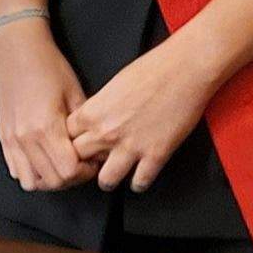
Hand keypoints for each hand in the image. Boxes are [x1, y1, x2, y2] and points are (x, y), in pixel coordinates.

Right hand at [0, 24, 94, 192]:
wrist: (18, 50)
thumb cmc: (50, 67)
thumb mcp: (75, 95)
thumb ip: (84, 127)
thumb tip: (97, 149)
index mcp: (46, 127)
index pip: (69, 171)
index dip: (86, 172)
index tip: (93, 161)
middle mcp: (25, 138)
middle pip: (52, 181)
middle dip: (72, 179)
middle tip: (81, 165)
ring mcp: (11, 139)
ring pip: (31, 182)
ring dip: (49, 180)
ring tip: (60, 165)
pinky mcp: (3, 137)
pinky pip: (15, 170)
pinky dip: (31, 172)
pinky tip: (42, 159)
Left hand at [66, 33, 222, 191]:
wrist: (184, 69)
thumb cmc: (152, 69)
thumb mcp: (112, 86)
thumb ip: (99, 107)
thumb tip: (96, 120)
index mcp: (92, 112)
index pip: (67, 137)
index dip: (73, 141)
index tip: (81, 144)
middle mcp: (106, 132)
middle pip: (80, 159)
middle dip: (86, 161)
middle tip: (94, 162)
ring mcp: (131, 146)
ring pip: (106, 180)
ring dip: (109, 179)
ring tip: (114, 176)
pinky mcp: (156, 155)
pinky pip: (140, 182)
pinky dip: (139, 183)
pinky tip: (140, 177)